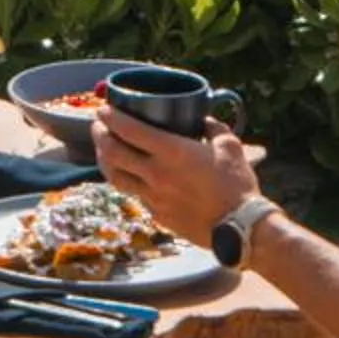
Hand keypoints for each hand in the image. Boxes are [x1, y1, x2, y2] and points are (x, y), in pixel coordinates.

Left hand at [93, 110, 259, 246]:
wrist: (240, 228)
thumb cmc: (237, 184)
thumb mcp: (230, 145)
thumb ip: (213, 127)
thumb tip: (203, 120)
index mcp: (172, 152)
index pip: (128, 130)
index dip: (110, 117)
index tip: (103, 110)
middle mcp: (156, 174)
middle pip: (111, 153)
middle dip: (99, 136)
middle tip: (98, 127)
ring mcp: (153, 198)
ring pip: (115, 178)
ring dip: (104, 161)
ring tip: (104, 151)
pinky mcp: (157, 215)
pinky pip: (135, 195)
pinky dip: (129, 182)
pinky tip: (132, 177)